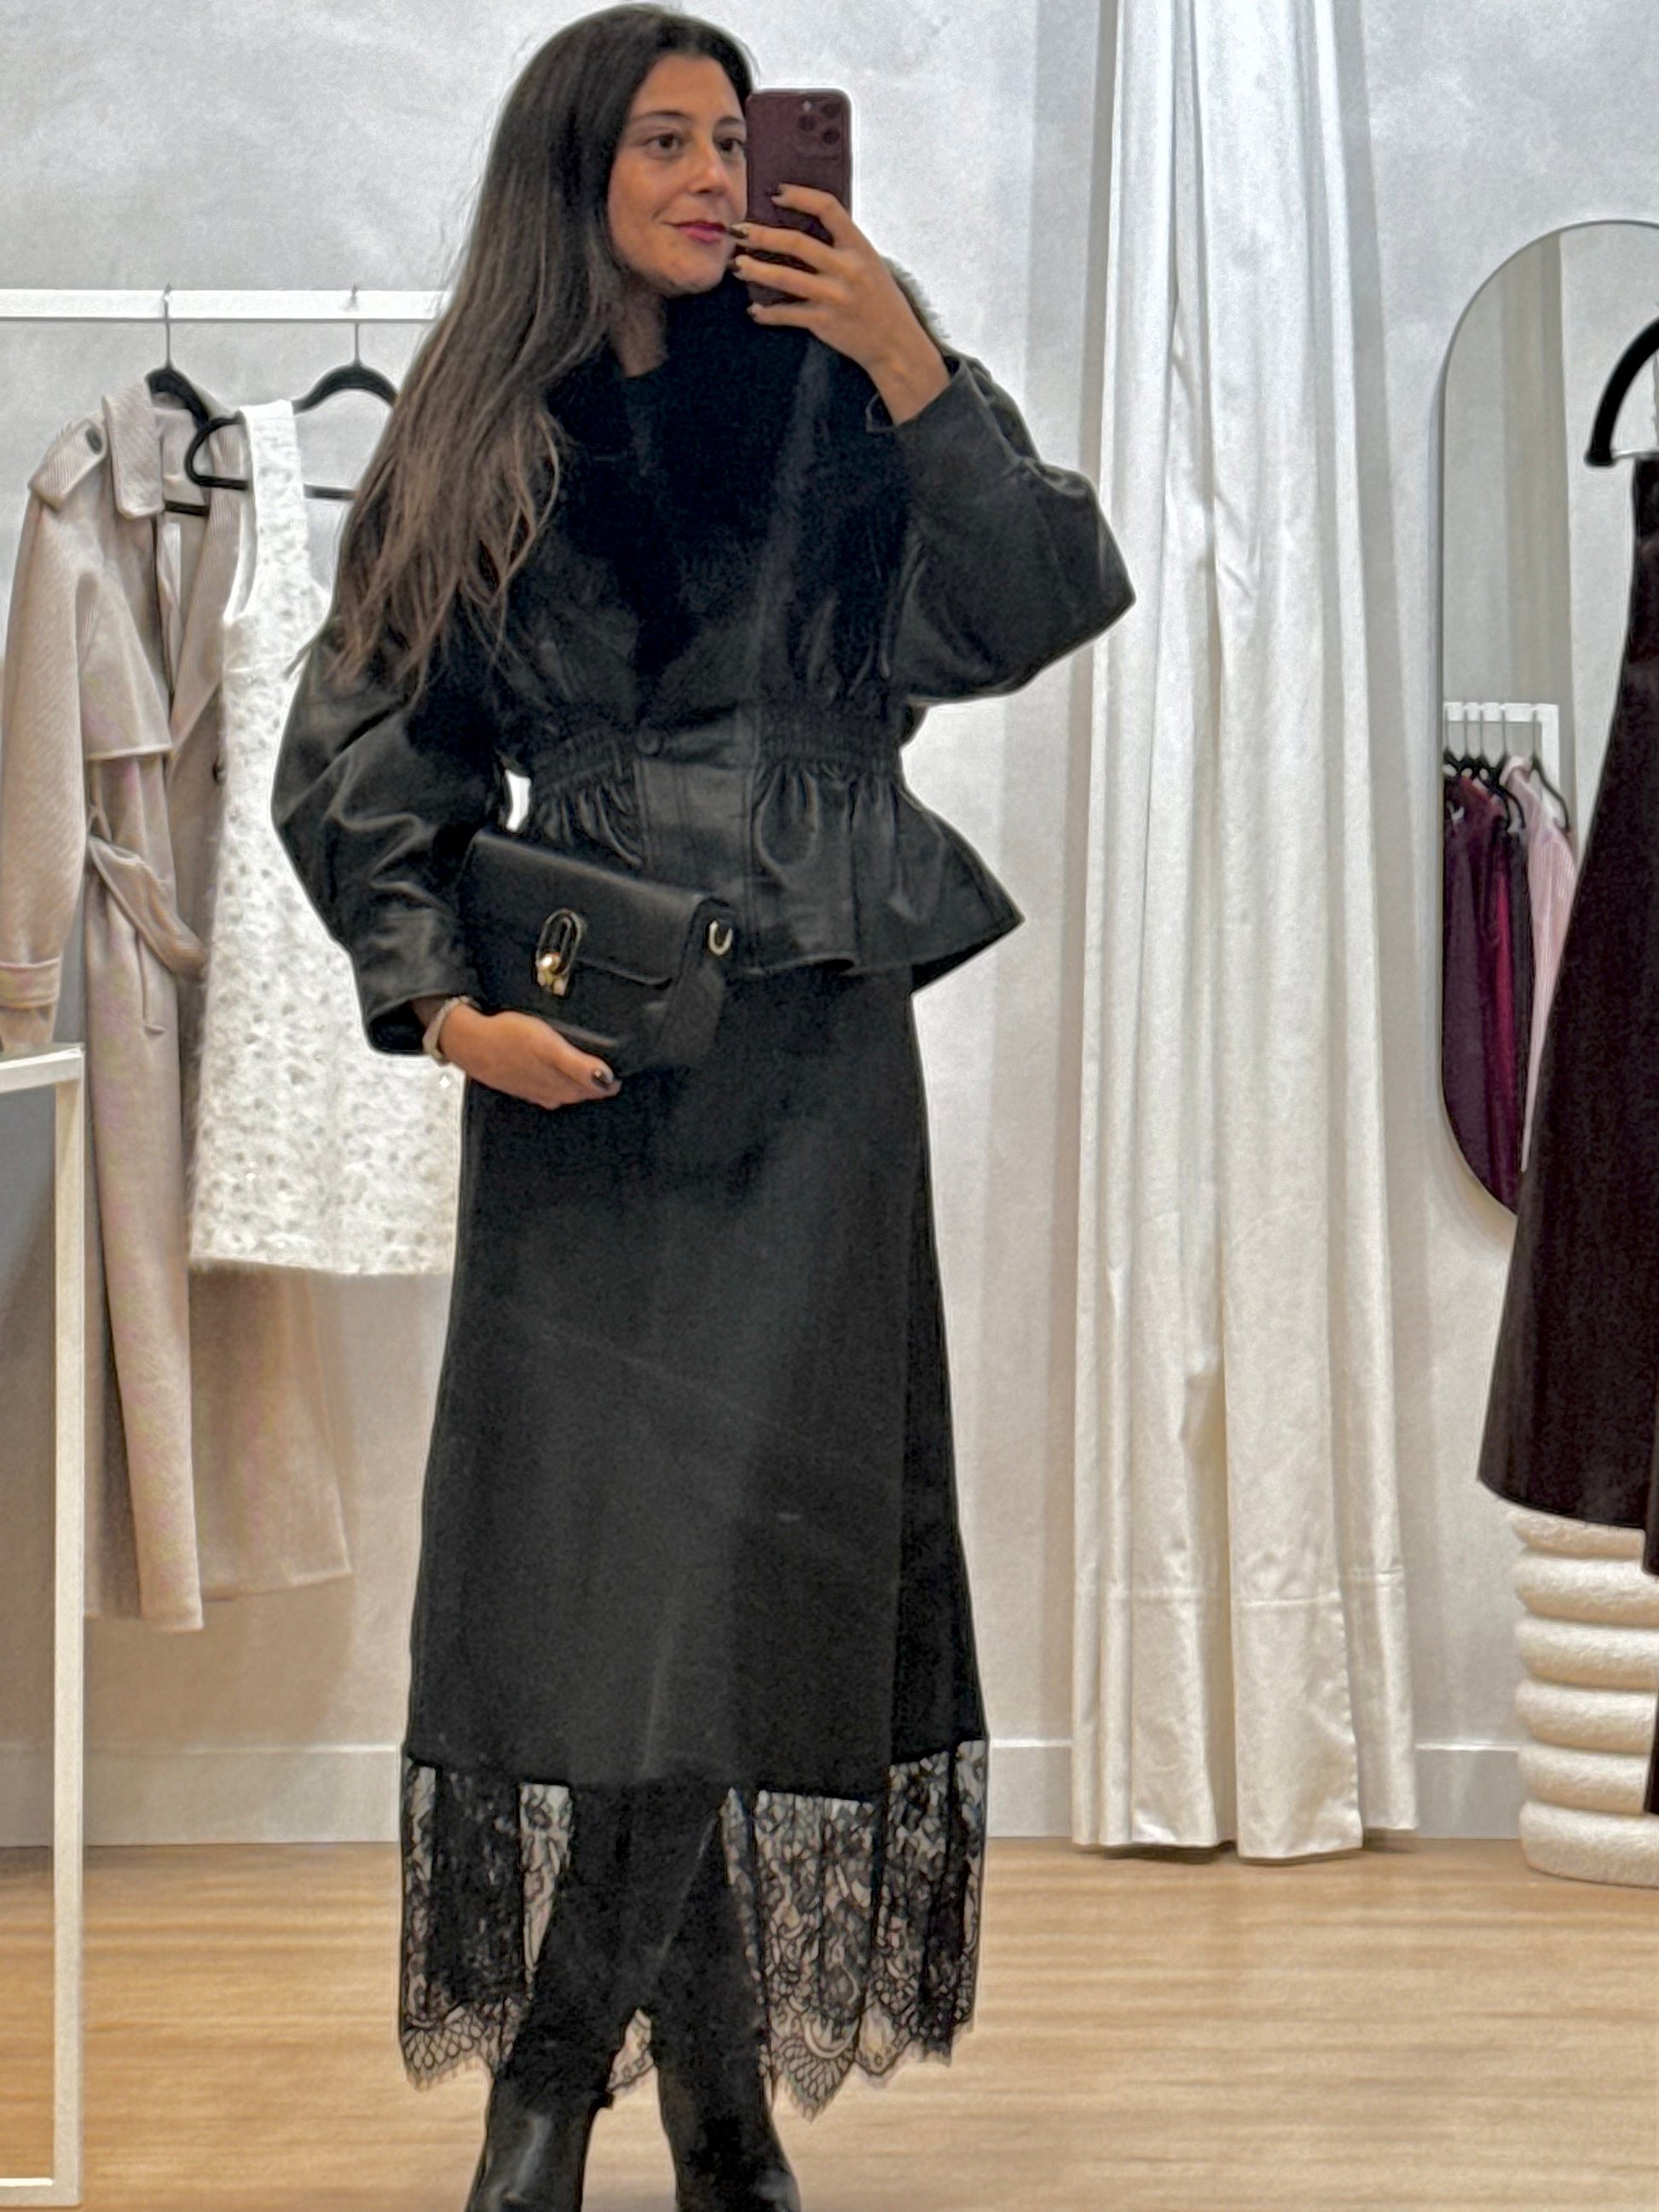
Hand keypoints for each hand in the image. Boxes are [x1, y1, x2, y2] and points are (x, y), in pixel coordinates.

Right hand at [438, 1004, 621, 1110]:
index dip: (611, 1081)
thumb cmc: (509, 1037)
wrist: (470, 1042)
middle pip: (583, 1093)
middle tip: (614, 1073)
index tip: (623, 1072)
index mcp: (561, 1083)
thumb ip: (578, 1065)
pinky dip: (561, 1085)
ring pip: (567, 1092)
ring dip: (582, 1086)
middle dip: (599, 1085)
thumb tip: (606, 1080)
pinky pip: (549, 1090)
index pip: (596, 1088)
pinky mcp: (523, 1085)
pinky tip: (560, 1078)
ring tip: (593, 1074)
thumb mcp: (549, 1047)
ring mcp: (536, 1090)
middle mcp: (551, 1091)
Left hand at [731, 186, 951, 423]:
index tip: (776, 193)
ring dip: (756, 270)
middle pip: (796, 242)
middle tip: (739, 231)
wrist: (895, 345)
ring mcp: (834, 296)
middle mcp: (846, 268)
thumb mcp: (870, 263)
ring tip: (737, 265)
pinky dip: (767, 313)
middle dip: (762, 235)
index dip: (800, 196)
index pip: (828, 208)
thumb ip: (843, 246)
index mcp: (859, 247)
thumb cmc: (881, 302)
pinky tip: (754, 310)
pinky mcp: (823, 322)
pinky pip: (787, 314)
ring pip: (785, 277)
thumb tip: (805, 228)